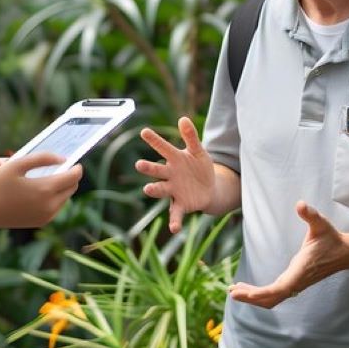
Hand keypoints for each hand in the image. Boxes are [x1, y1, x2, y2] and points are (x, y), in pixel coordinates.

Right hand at [0, 153, 80, 230]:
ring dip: (63, 188)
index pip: (74, 177)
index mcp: (45, 189)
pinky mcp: (41, 222)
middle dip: (70, 177)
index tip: (75, 160)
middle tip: (62, 167)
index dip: (77, 167)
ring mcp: (46, 216)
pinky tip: (42, 190)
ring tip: (51, 177)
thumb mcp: (17, 164)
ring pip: (65, 198)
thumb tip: (63, 159)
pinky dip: (55, 198)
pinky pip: (56, 208)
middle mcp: (50, 205)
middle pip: (72, 188)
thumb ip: (42, 158)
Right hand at [135, 117, 215, 233]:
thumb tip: (183, 118)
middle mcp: (169, 175)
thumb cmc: (200, 167)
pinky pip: (175, 214)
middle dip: (148, 168)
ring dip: (154, 190)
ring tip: (148, 189)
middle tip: (139, 164)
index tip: (144, 132)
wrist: (209, 188)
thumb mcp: (199, 151)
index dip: (154, 140)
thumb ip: (191, 136)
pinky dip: (174, 221)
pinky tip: (174, 228)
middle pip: (156, 170)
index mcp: (174, 159)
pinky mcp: (181, 205)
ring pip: (160, 190)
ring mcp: (173, 190)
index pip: (163, 147)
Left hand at [228, 201, 347, 308]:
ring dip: (254, 298)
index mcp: (301, 270)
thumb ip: (311, 215)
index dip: (262, 293)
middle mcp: (297, 281)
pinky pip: (275, 294)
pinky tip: (249, 290)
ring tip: (235, 291)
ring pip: (273, 299)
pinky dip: (261, 295)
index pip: (280, 288)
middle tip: (231, 291)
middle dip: (251, 297)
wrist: (345, 253)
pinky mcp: (295, 283)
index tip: (246, 294)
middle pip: (272, 298)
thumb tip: (300, 204)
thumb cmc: (331, 238)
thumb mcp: (321, 224)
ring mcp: (296, 284)